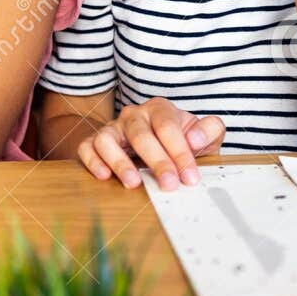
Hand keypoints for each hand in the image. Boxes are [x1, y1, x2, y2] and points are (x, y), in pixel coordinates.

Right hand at [76, 97, 224, 190]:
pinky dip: (93, 161)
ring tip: (134, 183)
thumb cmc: (180, 141)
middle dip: (156, 161)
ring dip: (120, 162)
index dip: (179, 152)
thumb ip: (209, 130)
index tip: (190, 178)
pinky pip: (87, 147)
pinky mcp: (95, 142)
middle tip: (169, 185)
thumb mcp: (202, 134)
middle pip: (140, 135)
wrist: (156, 143)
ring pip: (107, 138)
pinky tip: (105, 176)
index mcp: (159, 109)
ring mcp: (112, 128)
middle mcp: (133, 115)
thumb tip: (195, 139)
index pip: (168, 127)